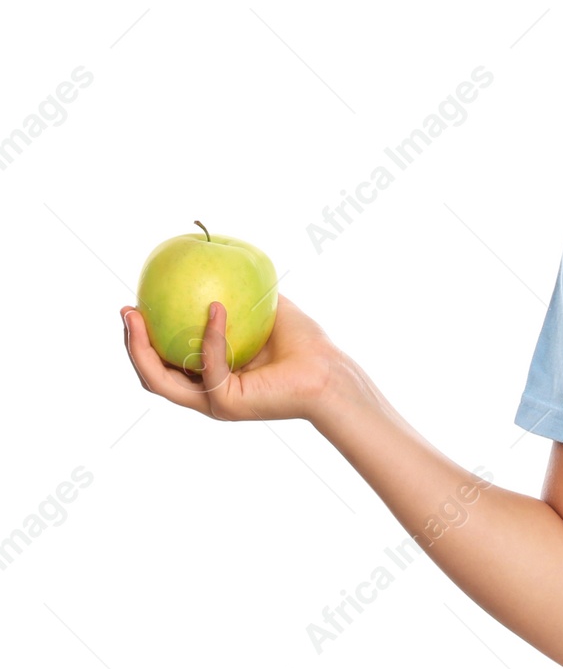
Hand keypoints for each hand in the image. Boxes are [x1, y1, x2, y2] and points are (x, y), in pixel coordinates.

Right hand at [121, 294, 349, 424]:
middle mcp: (206, 392)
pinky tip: (216, 308)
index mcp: (210, 373)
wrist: (329, 370)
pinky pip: (209, 366)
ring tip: (138, 317)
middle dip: (132, 344)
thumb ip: (239, 295)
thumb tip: (214, 265)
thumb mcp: (263, 311)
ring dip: (143, 349)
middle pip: (152, 373)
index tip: (133, 305)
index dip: (142, 337)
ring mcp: (213, 401)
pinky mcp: (227, 403)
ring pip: (162, 381)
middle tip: (127, 311)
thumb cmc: (303, 342)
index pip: (163, 360)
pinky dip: (211, 337)